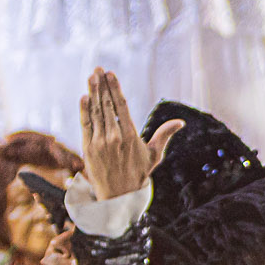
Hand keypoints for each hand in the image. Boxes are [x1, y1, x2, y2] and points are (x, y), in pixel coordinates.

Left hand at [78, 70, 181, 200]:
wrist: (119, 194)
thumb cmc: (138, 173)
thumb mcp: (154, 154)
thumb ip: (164, 135)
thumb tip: (180, 122)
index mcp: (131, 137)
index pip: (122, 107)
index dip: (115, 89)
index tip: (111, 75)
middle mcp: (115, 138)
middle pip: (107, 106)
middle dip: (102, 86)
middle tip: (98, 69)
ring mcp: (100, 142)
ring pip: (96, 112)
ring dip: (93, 93)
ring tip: (91, 77)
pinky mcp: (88, 147)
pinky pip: (86, 124)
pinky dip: (84, 110)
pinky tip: (84, 96)